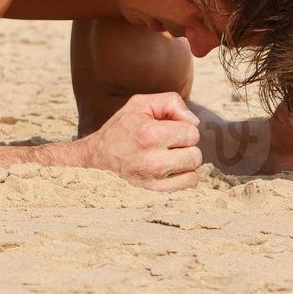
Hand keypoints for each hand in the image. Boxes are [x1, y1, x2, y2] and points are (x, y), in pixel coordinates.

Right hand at [75, 92, 202, 191]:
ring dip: (185, 160)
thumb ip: (170, 102)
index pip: (191, 132)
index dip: (182, 126)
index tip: (166, 128)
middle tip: (167, 142)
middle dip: (184, 145)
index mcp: (150, 135)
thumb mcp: (139, 104)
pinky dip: (183, 174)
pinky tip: (169, 167)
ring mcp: (155, 179)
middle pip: (195, 153)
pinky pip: (189, 183)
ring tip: (167, 154)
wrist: (97, 156)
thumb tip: (193, 121)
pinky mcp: (156, 190)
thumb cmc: (120, 128)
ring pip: (194, 169)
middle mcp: (154, 160)